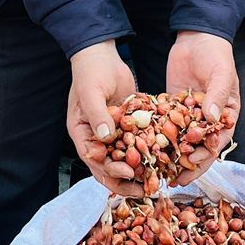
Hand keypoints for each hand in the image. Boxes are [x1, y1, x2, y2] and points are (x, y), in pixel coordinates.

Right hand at [67, 40, 140, 195]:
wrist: (102, 54)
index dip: (110, 170)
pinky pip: (136, 144)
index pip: (94, 160)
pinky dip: (147, 153)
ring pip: (124, 159)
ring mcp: (112, 133)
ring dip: (138, 171)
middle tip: (145, 190)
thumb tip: (105, 136)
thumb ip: (97, 115)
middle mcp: (96, 137)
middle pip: (109, 167)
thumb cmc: (90, 71)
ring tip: (155, 182)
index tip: (128, 172)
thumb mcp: (91, 92)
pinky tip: (163, 160)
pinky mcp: (127, 126)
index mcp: (82, 133)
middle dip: (126, 181)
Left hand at [165, 30, 238, 185]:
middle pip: (199, 148)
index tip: (192, 162)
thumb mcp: (221, 73)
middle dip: (188, 165)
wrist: (197, 37)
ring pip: (182, 141)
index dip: (206, 154)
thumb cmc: (216, 54)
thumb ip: (217, 95)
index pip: (217, 141)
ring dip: (173, 157)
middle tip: (175, 179)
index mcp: (226, 115)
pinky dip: (160, 139)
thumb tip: (213, 119)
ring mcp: (190, 115)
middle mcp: (209, 120)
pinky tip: (147, 150)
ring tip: (160, 173)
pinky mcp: (174, 108)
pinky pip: (167, 126)